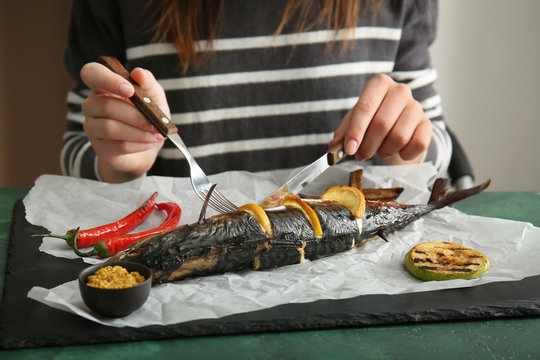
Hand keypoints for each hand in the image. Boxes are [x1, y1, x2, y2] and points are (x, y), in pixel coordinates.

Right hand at [80, 62, 169, 181]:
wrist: (150, 144)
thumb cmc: (149, 114)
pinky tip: (150, 142)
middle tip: (154, 123)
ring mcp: (92, 127)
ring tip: (156, 134)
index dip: (108, 80)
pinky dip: (139, 144)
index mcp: (103, 85)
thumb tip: (139, 73)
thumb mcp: (155, 96)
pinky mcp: (100, 147)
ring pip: (110, 128)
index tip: (130, 90)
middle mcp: (92, 104)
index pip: (91, 73)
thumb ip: (148, 83)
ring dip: (139, 132)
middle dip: (135, 115)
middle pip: (106, 106)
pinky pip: (118, 146)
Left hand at [330, 74, 431, 164]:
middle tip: (360, 155)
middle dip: (368, 145)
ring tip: (379, 151)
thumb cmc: (372, 119)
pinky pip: (417, 144)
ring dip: (385, 151)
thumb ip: (343, 133)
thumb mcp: (354, 120)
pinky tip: (398, 151)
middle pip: (382, 123)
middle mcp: (400, 90)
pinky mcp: (427, 124)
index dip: (356, 131)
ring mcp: (416, 106)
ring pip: (399, 137)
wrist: (397, 122)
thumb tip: (334, 147)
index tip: (349, 149)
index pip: (365, 107)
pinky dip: (404, 154)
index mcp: (379, 84)